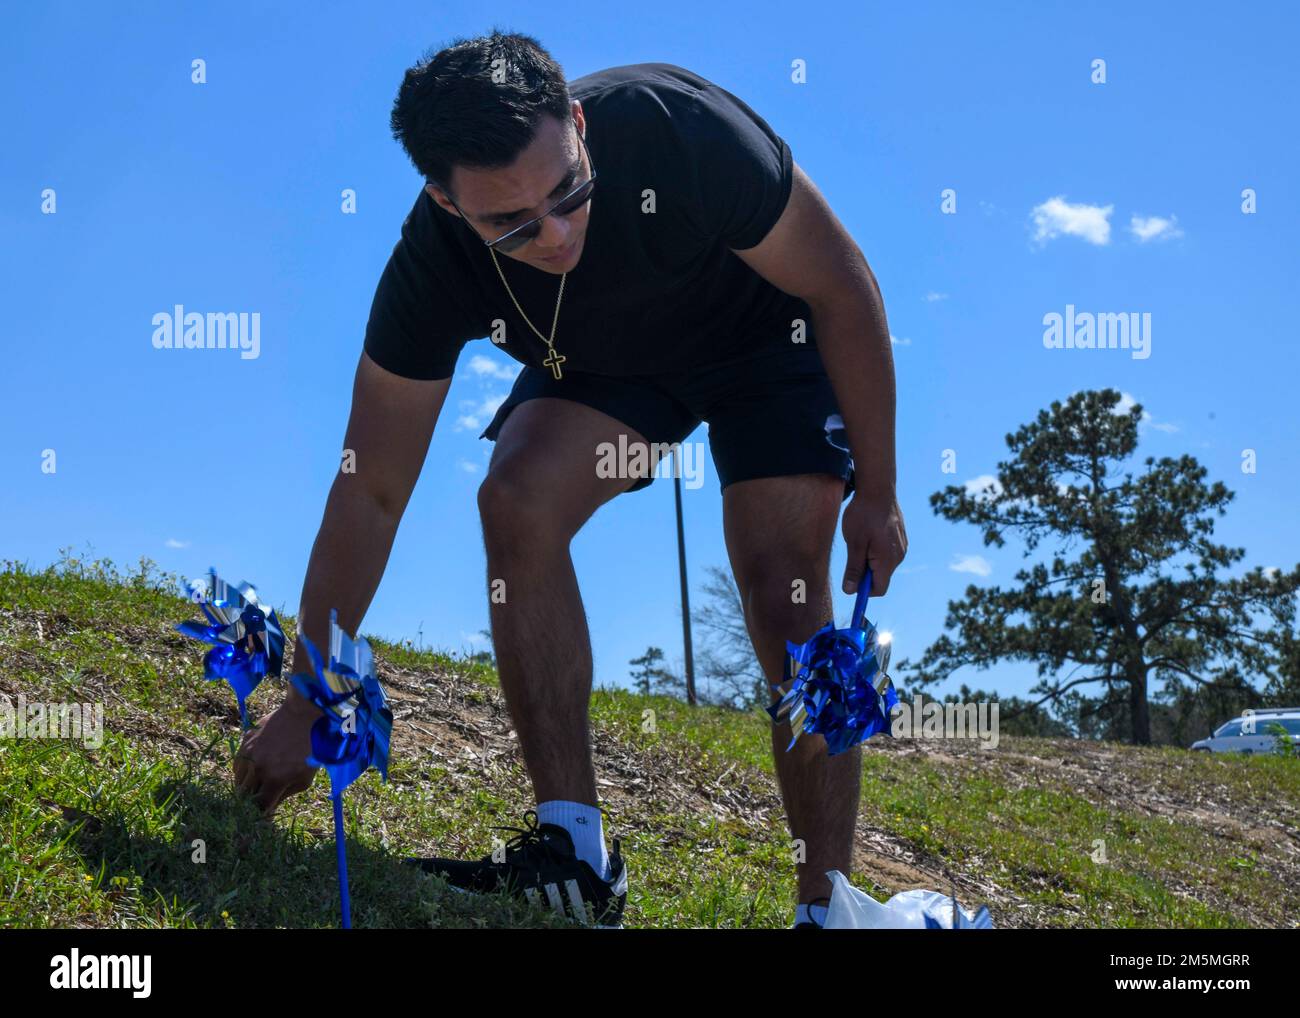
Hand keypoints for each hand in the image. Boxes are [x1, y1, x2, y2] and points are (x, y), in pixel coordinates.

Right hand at [233, 687, 318, 815]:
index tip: (262, 818)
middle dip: (251, 803)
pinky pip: (238, 764)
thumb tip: (269, 807)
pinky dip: (243, 771)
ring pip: (238, 781)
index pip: (259, 808)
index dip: (260, 816)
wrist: (305, 714)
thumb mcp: (305, 778)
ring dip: (246, 787)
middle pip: (245, 797)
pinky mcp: (245, 742)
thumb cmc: (311, 748)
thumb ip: (285, 795)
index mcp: (274, 780)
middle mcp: (257, 769)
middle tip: (258, 803)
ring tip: (256, 787)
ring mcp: (248, 754)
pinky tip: (253, 770)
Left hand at [841, 491, 906, 595]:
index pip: (879, 589)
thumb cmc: (863, 515)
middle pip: (881, 577)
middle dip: (865, 572)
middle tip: (852, 553)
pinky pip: (888, 553)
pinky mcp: (900, 538)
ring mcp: (902, 546)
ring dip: (869, 559)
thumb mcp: (854, 543)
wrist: (878, 488)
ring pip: (883, 564)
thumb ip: (854, 569)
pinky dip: (876, 550)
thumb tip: (850, 591)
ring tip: (860, 539)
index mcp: (887, 560)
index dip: (864, 590)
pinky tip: (869, 533)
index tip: (850, 581)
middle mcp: (899, 556)